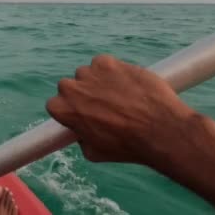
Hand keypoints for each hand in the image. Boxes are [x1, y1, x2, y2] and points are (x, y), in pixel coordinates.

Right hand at [47, 55, 195, 165]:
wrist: (159, 129)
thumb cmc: (127, 146)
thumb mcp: (94, 152)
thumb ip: (81, 138)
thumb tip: (82, 132)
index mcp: (62, 109)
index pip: (56, 103)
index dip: (70, 109)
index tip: (83, 113)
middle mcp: (70, 88)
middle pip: (70, 86)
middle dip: (83, 93)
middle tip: (103, 105)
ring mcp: (89, 73)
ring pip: (88, 73)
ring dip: (98, 81)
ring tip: (119, 95)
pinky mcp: (108, 62)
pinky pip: (104, 64)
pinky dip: (113, 71)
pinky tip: (127, 85)